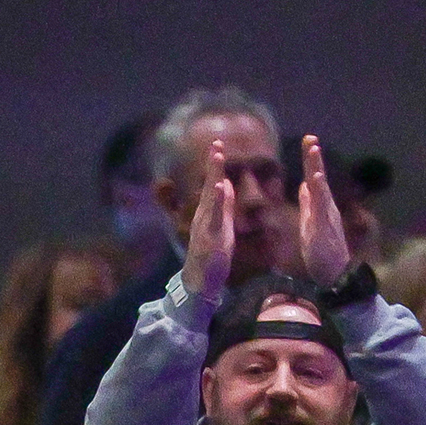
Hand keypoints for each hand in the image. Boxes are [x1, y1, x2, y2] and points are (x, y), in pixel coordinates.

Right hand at [181, 142, 236, 300]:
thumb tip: (226, 183)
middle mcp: (204, 215)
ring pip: (209, 197)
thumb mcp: (221, 226)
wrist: (199, 282)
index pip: (213, 184)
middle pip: (209, 185)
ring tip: (217, 157)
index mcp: (209, 212)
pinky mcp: (209, 236)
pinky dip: (217, 200)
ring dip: (213, 175)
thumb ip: (224, 205)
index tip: (219, 144)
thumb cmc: (211, 256)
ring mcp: (205, 225)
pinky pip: (214, 216)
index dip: (216, 165)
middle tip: (217, 143)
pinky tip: (220, 186)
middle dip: (213, 164)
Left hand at [293, 134, 350, 285]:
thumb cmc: (322, 250)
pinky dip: (318, 193)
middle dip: (314, 158)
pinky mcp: (324, 228)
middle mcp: (326, 207)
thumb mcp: (310, 222)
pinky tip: (314, 180)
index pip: (313, 179)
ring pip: (321, 189)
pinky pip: (321, 208)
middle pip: (318, 178)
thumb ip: (308, 203)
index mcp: (320, 205)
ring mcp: (326, 216)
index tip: (308, 141)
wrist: (334, 272)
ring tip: (313, 150)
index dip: (310, 161)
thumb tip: (303, 185)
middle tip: (310, 137)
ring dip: (317, 169)